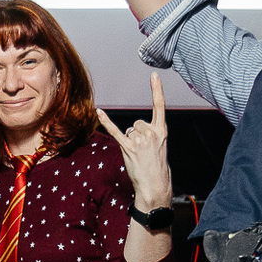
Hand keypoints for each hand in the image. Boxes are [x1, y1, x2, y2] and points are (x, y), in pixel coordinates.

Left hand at [96, 72, 172, 211]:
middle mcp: (152, 133)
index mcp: (162, 131)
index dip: (157, 90)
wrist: (155, 186)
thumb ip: (151, 134)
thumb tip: (134, 130)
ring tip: (138, 155)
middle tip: (144, 151)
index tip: (154, 76)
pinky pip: (115, 131)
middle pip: (137, 122)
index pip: (160, 106)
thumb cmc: (157, 167)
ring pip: (129, 130)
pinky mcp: (129, 149)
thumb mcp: (160, 147)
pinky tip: (99, 112)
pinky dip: (106, 122)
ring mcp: (141, 141)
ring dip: (130, 141)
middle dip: (137, 134)